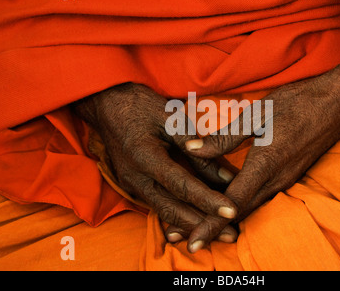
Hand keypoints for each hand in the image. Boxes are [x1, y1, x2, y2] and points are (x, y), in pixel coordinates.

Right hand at [72, 83, 238, 241]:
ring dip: (193, 225)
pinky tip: (198, 221)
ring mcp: (131, 184)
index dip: (208, 200)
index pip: (182, 185)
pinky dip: (180, 216)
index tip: (231, 211)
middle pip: (172, 209)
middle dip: (203, 225)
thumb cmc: (141, 106)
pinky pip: (159, 206)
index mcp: (144, 156)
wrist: (107, 105)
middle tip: (232, 234)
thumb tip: (224, 176)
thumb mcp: (172, 119)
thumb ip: (197, 149)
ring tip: (220, 233)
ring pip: (165, 212)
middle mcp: (135, 177)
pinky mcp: (134, 186)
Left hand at [175, 28, 339, 252]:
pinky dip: (242, 207)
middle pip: (240, 213)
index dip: (210, 224)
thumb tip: (192, 149)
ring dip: (226, 220)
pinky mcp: (290, 176)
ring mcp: (286, 180)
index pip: (232, 203)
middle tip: (184, 239)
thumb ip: (225, 137)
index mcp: (266, 164)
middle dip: (212, 228)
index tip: (192, 243)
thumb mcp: (258, 113)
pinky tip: (229, 204)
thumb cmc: (299, 103)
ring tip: (200, 226)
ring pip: (251, 208)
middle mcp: (277, 180)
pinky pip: (262, 198)